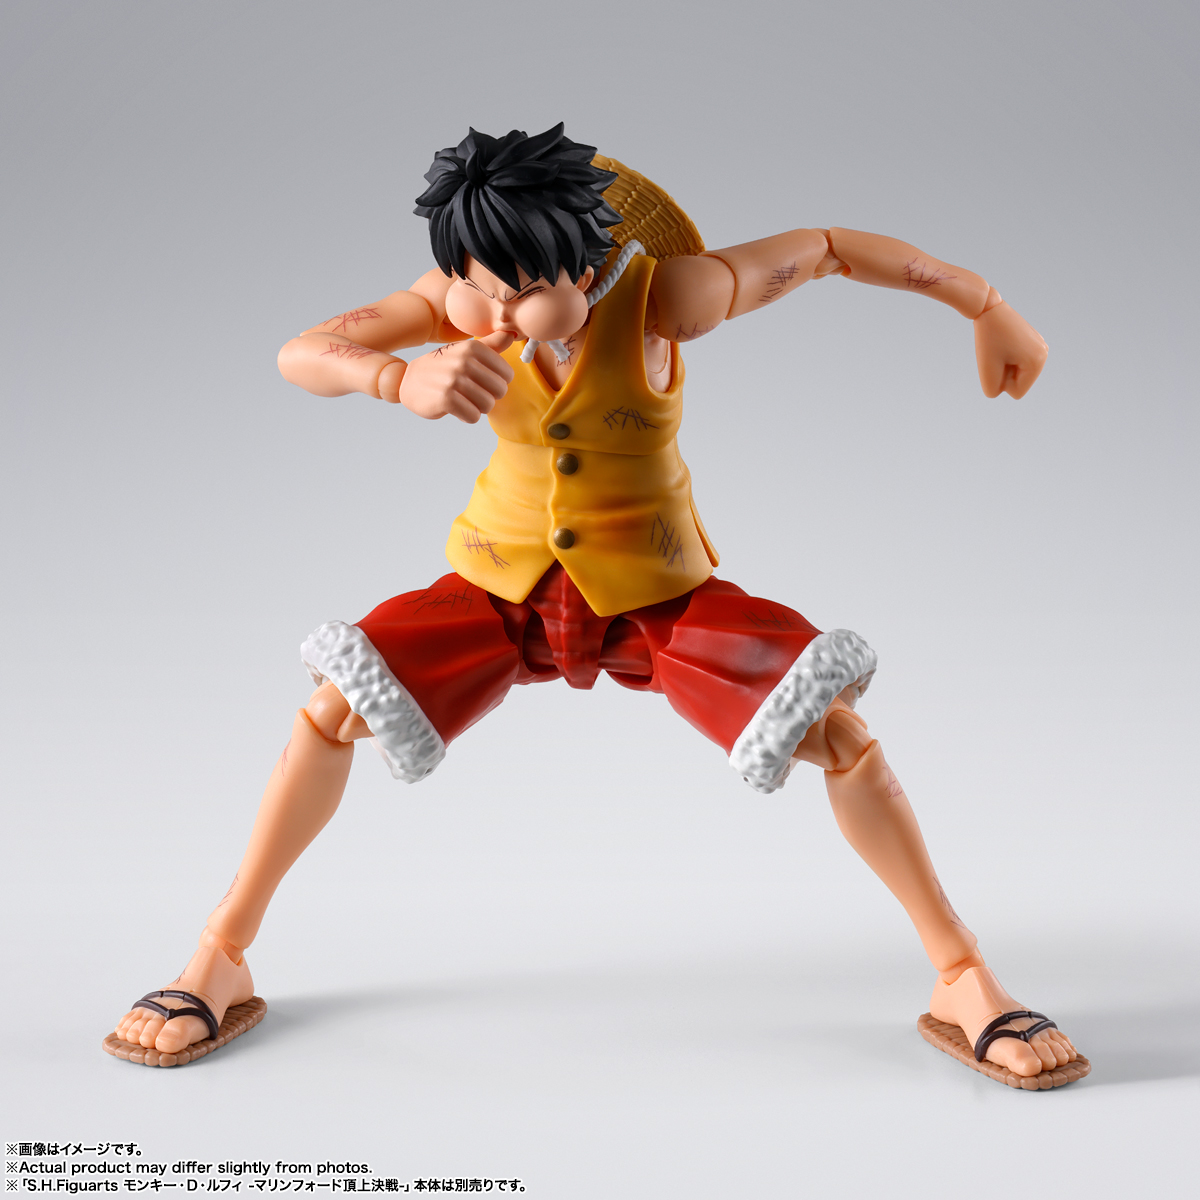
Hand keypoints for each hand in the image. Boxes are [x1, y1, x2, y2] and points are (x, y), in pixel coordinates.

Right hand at [395, 331, 514, 421]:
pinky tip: (456, 409)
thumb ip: (490, 345)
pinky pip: (473, 417)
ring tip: (464, 400)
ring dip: (478, 408)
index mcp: (473, 348)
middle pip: (500, 391)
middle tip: (472, 394)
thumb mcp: (464, 351)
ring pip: (488, 405)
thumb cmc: (442, 367)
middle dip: (489, 397)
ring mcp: (454, 380)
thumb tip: (511, 335)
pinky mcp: (446, 399)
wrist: (408, 381)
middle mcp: (464, 361)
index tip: (482, 381)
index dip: (497, 382)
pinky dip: (467, 416)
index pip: (507, 374)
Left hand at [973, 301, 1047, 398]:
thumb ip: (992, 389)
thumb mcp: (987, 369)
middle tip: (996, 351)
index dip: (1000, 381)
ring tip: (1000, 346)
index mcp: (1038, 362)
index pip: (1016, 392)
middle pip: (1018, 382)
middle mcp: (1043, 354)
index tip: (996, 359)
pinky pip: (1015, 361)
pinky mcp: (1032, 341)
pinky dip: (1005, 357)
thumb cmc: (987, 337)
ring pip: (1016, 373)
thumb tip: (998, 391)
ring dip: (1003, 365)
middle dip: (1003, 373)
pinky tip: (1003, 341)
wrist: (988, 307)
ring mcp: (1039, 346)